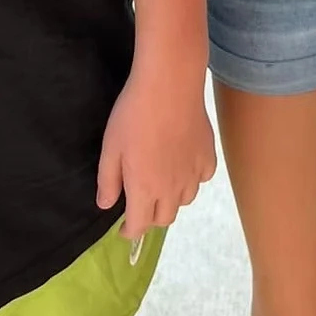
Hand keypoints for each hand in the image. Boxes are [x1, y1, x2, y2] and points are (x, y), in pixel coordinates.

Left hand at [96, 64, 215, 240]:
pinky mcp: (208, 155)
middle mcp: (172, 189)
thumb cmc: (134, 115)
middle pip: (164, 218)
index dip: (129, 231)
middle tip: (140, 201)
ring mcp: (194, 173)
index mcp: (145, 189)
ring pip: (186, 201)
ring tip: (162, 181)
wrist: (169, 84)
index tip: (123, 227)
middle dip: (150, 216)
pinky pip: (202, 179)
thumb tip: (107, 205)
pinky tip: (183, 163)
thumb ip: (108, 181)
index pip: (139, 226)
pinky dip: (193, 178)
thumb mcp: (110, 147)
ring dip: (172, 199)